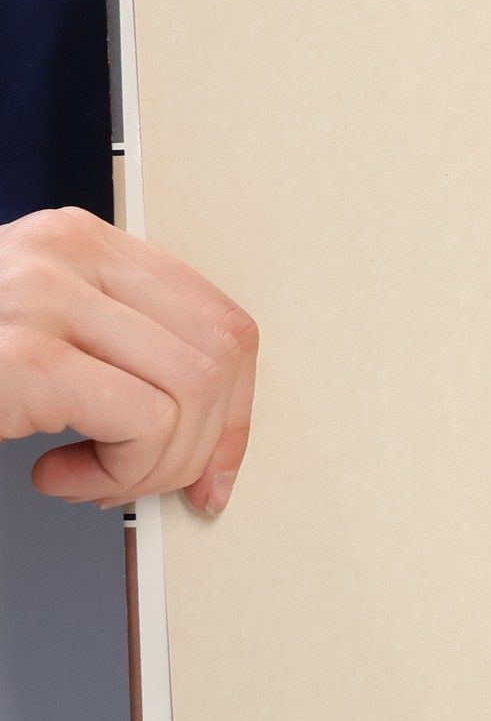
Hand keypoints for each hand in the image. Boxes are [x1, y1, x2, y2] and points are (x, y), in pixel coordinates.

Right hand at [0, 208, 255, 514]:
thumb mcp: (46, 348)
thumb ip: (121, 355)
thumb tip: (218, 424)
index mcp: (80, 242)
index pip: (220, 319)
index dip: (235, 408)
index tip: (217, 465)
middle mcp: (66, 252)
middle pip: (221, 355)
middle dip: (200, 444)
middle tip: (137, 478)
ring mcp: (42, 296)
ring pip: (195, 392)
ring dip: (153, 466)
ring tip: (90, 476)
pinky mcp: (26, 355)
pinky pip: (147, 424)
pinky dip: (121, 475)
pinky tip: (58, 475)